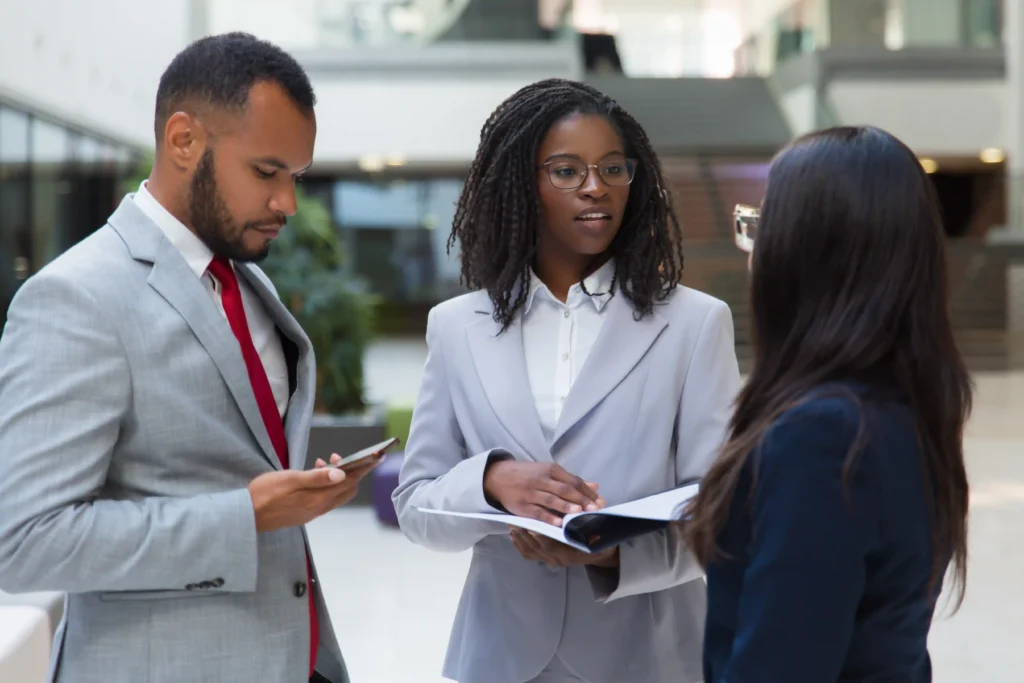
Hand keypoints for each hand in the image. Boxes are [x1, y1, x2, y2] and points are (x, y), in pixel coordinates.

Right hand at [248, 454, 381, 532]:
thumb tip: (342, 474)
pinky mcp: (303, 513)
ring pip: (334, 493)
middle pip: (346, 489)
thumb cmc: (264, 494)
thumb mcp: (289, 480)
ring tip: (322, 461)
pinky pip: (323, 497)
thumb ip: (316, 477)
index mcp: (318, 499)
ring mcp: (311, 512)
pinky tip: (313, 474)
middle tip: (338, 456)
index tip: (375, 456)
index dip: (363, 468)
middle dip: (350, 472)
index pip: (349, 482)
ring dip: (335, 477)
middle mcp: (319, 508)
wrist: (245, 516)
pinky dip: (324, 484)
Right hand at [483, 460, 604, 525]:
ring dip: (567, 507)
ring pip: (552, 499)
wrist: (497, 476)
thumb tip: (595, 486)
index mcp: (551, 469)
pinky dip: (549, 517)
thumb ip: (571, 480)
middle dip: (582, 500)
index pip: (574, 481)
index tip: (601, 502)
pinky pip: (537, 512)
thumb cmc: (528, 474)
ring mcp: (531, 492)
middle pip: (565, 489)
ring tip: (580, 513)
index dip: (588, 492)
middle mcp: (542, 479)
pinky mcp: (522, 505)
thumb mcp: (548, 472)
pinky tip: (559, 523)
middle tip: (595, 509)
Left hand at [509, 528, 618, 567]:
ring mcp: (551, 560)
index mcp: (570, 553)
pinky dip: (520, 545)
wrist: (601, 554)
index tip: (532, 525)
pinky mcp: (546, 559)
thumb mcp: (602, 538)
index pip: (551, 545)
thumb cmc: (601, 542)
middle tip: (514, 521)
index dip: (540, 536)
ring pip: (530, 551)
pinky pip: (529, 554)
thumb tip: (594, 531)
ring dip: (520, 538)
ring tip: (512, 524)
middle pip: (536, 547)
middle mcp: (558, 559)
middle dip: (524, 534)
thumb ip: (596, 535)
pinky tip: (514, 535)